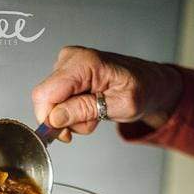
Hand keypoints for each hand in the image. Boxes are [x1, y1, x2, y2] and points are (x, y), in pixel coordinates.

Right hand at [32, 46, 182, 141]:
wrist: (148, 82)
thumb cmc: (141, 90)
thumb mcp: (119, 106)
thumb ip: (85, 110)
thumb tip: (55, 117)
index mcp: (84, 63)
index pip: (45, 94)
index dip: (49, 119)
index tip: (66, 134)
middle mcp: (70, 59)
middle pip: (46, 100)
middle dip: (65, 119)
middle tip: (90, 122)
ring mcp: (66, 65)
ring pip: (52, 103)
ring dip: (72, 117)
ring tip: (95, 113)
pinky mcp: (66, 74)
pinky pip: (57, 101)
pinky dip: (72, 111)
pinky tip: (90, 107)